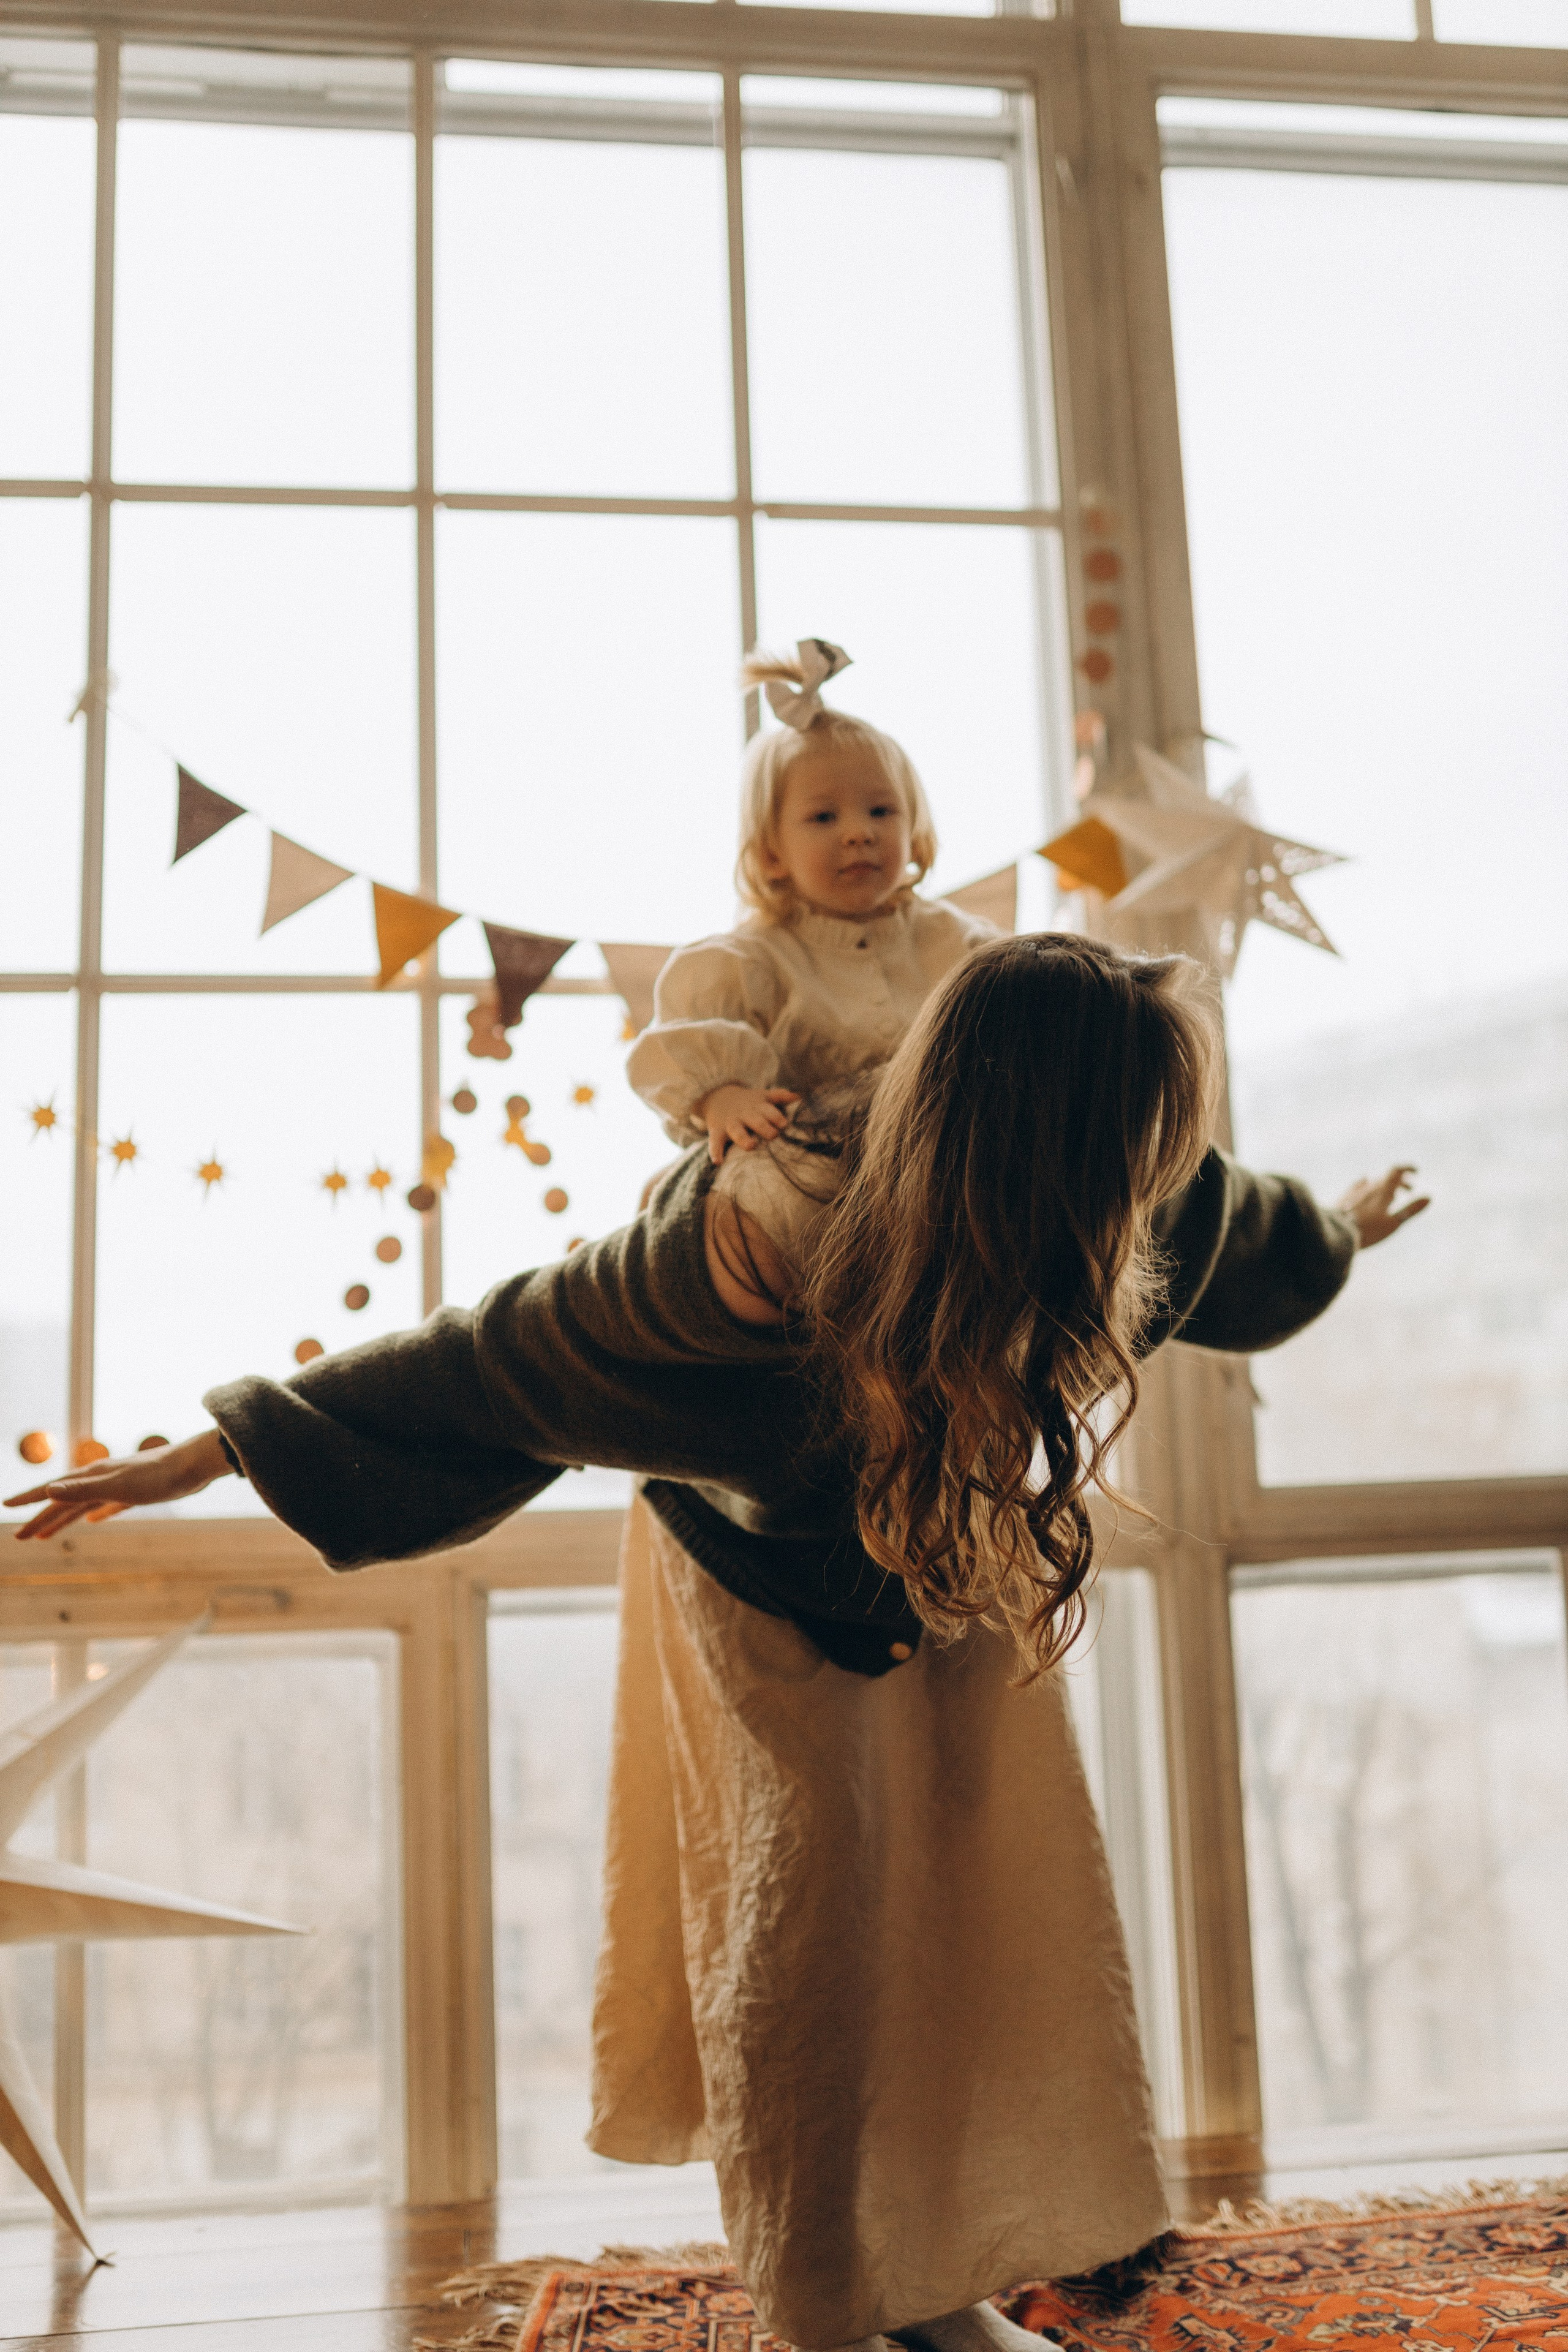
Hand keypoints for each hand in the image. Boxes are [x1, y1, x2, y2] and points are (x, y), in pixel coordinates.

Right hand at [6, 1429, 232, 1542]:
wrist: (197, 1465)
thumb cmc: (160, 1476)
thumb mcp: (119, 1486)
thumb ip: (84, 1489)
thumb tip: (49, 1490)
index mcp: (93, 1476)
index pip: (53, 1489)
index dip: (29, 1499)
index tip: (7, 1506)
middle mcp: (102, 1478)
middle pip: (64, 1501)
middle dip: (41, 1518)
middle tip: (20, 1537)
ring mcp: (119, 1484)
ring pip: (83, 1505)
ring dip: (64, 1519)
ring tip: (46, 1534)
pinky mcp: (138, 1492)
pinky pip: (109, 1505)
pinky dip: (97, 1513)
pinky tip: (96, 1520)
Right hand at [695, 1083, 800, 1165]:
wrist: (717, 1095)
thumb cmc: (748, 1101)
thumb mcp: (763, 1095)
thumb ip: (781, 1096)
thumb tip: (801, 1095)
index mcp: (758, 1106)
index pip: (769, 1111)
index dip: (776, 1117)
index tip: (783, 1124)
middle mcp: (745, 1115)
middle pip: (756, 1121)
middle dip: (764, 1128)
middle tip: (773, 1135)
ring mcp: (731, 1123)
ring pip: (737, 1131)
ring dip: (743, 1139)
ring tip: (750, 1146)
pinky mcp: (717, 1132)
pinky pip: (715, 1142)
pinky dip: (715, 1152)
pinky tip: (717, 1162)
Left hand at [1337, 1164, 1429, 1249]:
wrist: (1336, 1233)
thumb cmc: (1367, 1230)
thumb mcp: (1393, 1222)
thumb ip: (1410, 1210)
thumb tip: (1429, 1197)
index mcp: (1382, 1190)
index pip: (1396, 1171)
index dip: (1407, 1169)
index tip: (1416, 1172)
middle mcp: (1369, 1187)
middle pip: (1387, 1178)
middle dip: (1401, 1182)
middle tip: (1410, 1191)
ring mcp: (1355, 1192)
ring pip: (1374, 1184)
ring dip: (1386, 1187)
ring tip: (1393, 1197)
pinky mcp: (1344, 1198)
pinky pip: (1358, 1186)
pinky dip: (1368, 1185)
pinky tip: (1365, 1184)